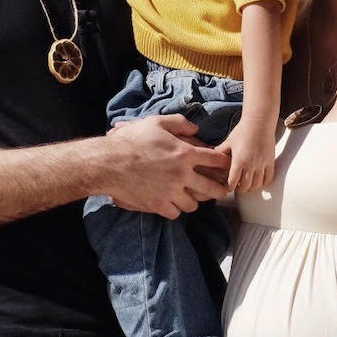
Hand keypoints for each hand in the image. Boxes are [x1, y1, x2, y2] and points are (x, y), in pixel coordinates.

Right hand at [104, 115, 230, 217]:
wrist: (109, 163)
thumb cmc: (132, 141)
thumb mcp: (156, 123)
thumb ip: (179, 123)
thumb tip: (196, 129)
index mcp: (185, 153)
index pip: (216, 161)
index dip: (225, 164)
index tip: (227, 167)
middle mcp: (182, 175)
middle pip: (212, 189)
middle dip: (220, 190)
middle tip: (221, 191)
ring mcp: (171, 192)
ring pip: (193, 204)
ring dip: (194, 200)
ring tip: (192, 196)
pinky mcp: (158, 205)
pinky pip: (175, 213)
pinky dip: (175, 209)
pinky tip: (173, 203)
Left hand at [217, 116, 275, 191]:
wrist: (259, 121)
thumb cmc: (243, 130)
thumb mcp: (228, 141)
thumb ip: (220, 152)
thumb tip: (211, 157)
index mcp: (238, 161)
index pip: (233, 183)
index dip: (229, 187)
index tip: (228, 186)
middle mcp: (250, 165)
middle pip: (245, 187)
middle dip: (240, 189)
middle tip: (237, 186)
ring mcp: (262, 164)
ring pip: (257, 185)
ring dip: (251, 187)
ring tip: (247, 184)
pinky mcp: (270, 161)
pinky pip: (268, 179)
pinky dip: (263, 183)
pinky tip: (258, 180)